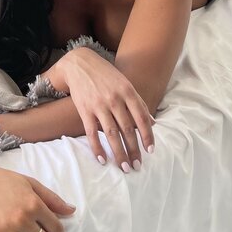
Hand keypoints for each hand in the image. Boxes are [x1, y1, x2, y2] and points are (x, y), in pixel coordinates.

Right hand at [58, 47, 155, 170]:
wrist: (79, 63)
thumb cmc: (105, 75)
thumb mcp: (125, 83)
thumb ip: (138, 103)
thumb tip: (153, 122)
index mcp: (128, 91)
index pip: (141, 118)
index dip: (147, 136)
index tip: (150, 150)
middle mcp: (115, 99)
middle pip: (127, 129)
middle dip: (134, 150)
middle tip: (138, 166)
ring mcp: (99, 105)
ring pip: (112, 134)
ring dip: (119, 153)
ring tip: (125, 168)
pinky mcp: (84, 110)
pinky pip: (92, 132)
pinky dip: (97, 147)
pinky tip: (103, 159)